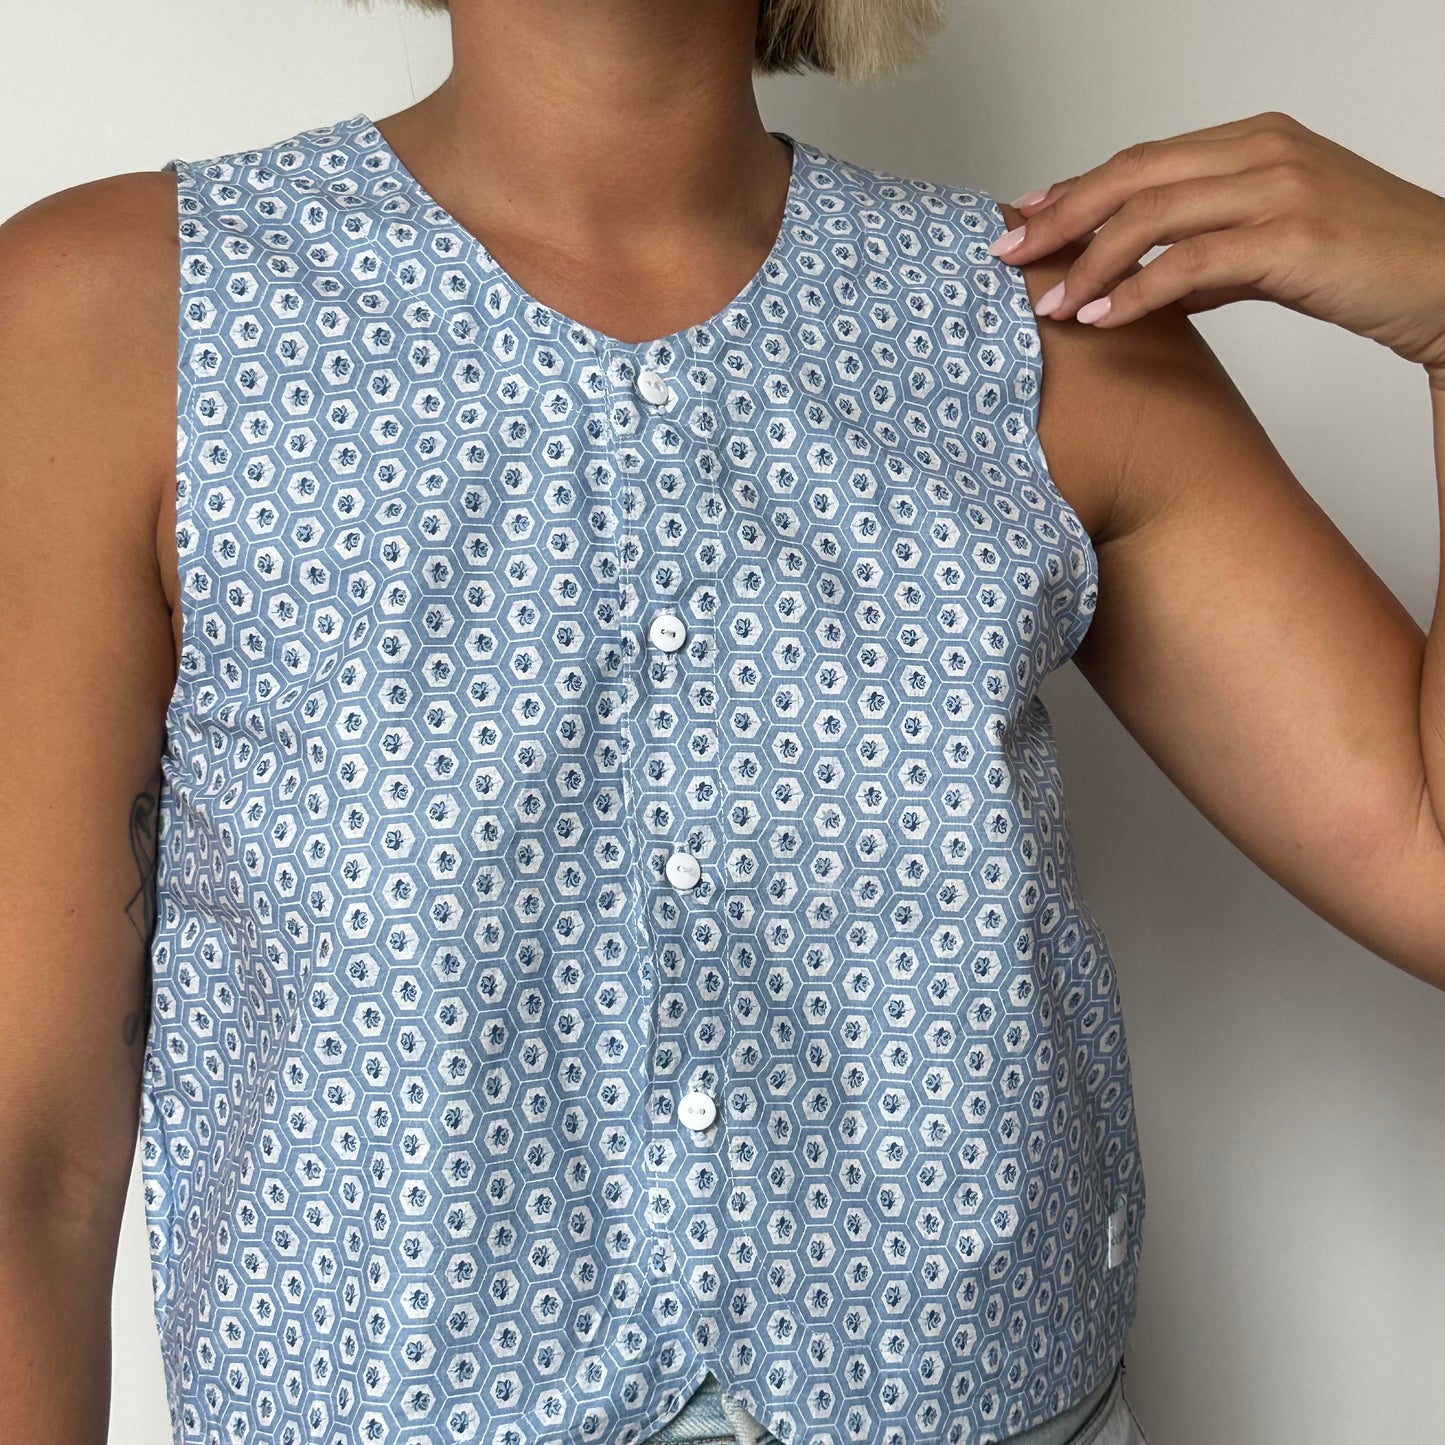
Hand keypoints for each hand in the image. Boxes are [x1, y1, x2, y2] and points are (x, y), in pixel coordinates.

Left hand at [989, 110, 1444, 381]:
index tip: (1027, 219)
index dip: (1076, 190)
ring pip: (1150, 218)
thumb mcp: (1274, 247)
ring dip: (1086, 265)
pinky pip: (1188, 263)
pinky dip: (1134, 293)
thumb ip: (1208, 253)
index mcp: (1254, 142)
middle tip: (1009, 256)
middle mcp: (1261, 152)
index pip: (1142, 160)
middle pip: (1131, 178)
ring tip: (1047, 305)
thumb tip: (1148, 281)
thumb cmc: (1365, 264)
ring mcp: (1277, 191)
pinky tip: (1100, 319)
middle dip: (1059, 219)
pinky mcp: (1290, 240)